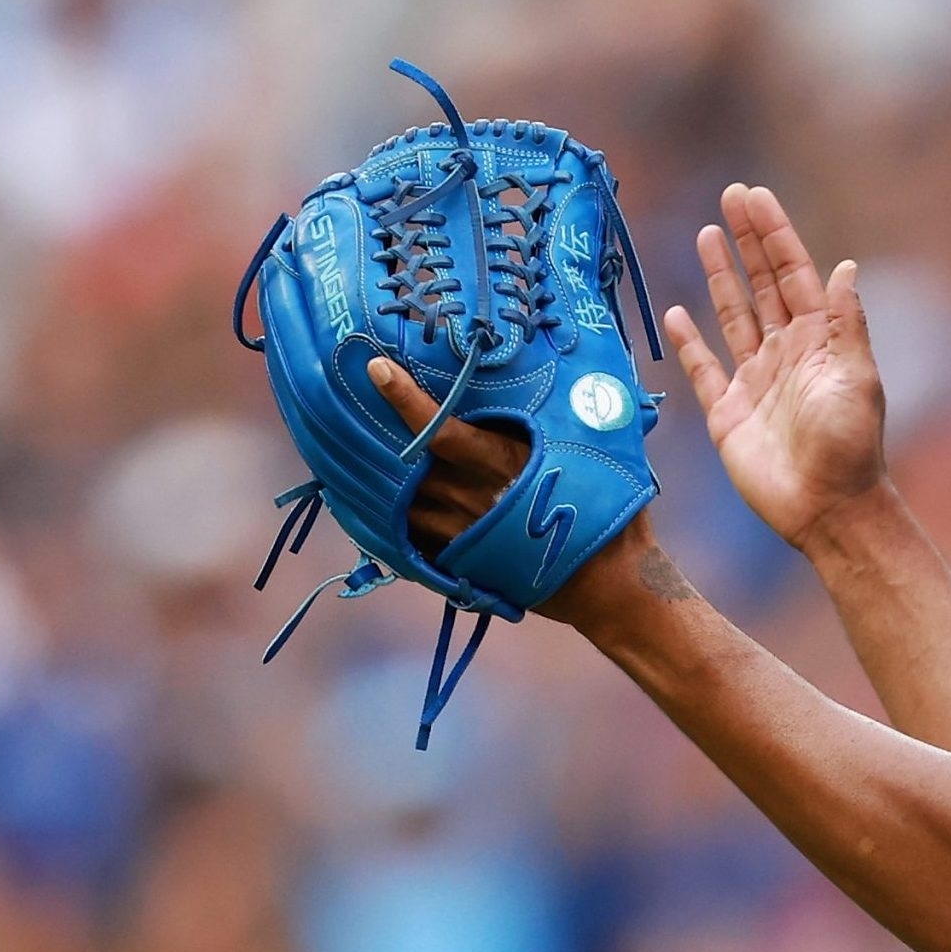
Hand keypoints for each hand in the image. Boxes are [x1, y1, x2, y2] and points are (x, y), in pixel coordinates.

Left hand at [367, 356, 658, 627]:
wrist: (608, 582)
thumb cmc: (608, 510)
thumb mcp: (591, 451)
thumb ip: (564, 416)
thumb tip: (565, 374)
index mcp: (501, 463)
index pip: (440, 428)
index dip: (405, 399)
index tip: (376, 368)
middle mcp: (471, 496)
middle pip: (405, 463)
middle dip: (372, 435)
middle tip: (343, 405)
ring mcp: (459, 532)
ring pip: (399, 501)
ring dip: (374, 479)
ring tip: (347, 452)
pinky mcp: (458, 561)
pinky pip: (409, 538)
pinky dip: (390, 520)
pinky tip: (372, 505)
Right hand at [664, 185, 887, 552]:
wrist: (826, 509)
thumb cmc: (849, 446)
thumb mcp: (857, 379)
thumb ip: (846, 324)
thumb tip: (845, 266)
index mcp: (819, 341)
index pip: (794, 274)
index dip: (774, 235)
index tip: (754, 197)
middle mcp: (786, 353)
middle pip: (762, 285)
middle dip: (748, 241)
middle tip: (730, 196)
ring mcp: (755, 381)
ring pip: (733, 316)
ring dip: (721, 276)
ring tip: (706, 234)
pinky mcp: (728, 413)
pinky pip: (703, 369)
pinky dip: (690, 341)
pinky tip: (677, 311)